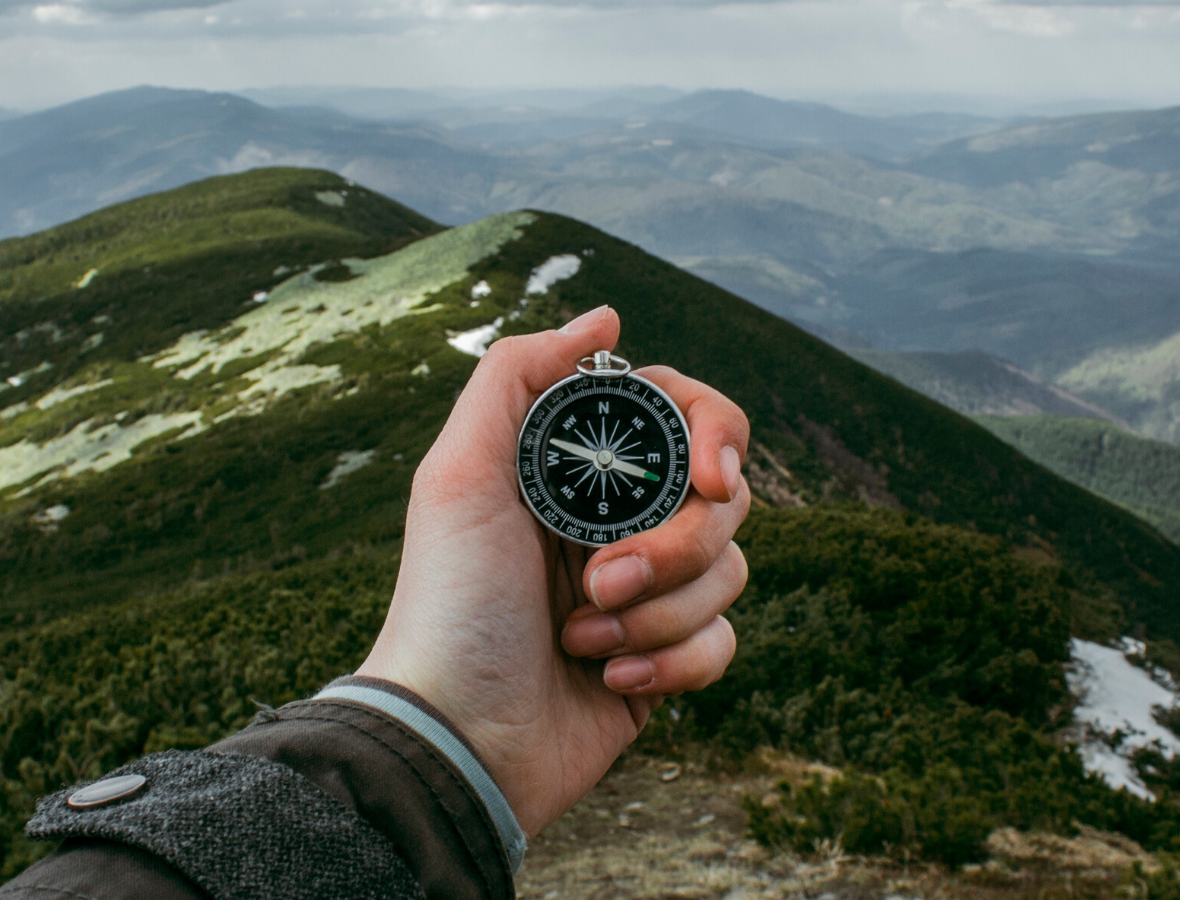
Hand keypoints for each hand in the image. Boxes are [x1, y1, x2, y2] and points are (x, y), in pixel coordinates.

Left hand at [355, 305, 750, 834]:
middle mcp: (617, 522)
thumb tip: (608, 318)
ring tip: (583, 640)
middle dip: (672, 547)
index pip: (686, 419)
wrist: (456, 737)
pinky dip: (673, 663)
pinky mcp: (663, 662)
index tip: (710, 477)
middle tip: (600, 581)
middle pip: (724, 499)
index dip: (715, 437)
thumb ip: (519, 375)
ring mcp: (645, 594)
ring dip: (658, 614)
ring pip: (730, 572)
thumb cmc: (449, 604)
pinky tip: (610, 680)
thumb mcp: (459, 474)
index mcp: (577, 470)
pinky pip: (724, 643)